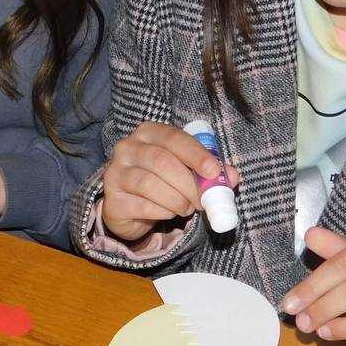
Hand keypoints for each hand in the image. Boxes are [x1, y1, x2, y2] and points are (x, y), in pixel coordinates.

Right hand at [101, 121, 239, 242]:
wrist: (130, 207)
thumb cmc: (163, 181)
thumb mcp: (187, 170)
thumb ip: (209, 171)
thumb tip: (233, 177)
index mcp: (149, 132)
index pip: (173, 137)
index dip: (196, 154)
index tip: (215, 172)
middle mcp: (127, 147)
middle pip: (161, 161)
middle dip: (189, 183)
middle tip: (203, 200)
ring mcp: (115, 173)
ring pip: (150, 184)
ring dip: (177, 200)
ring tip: (187, 207)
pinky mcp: (112, 200)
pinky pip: (142, 205)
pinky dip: (163, 211)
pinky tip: (169, 212)